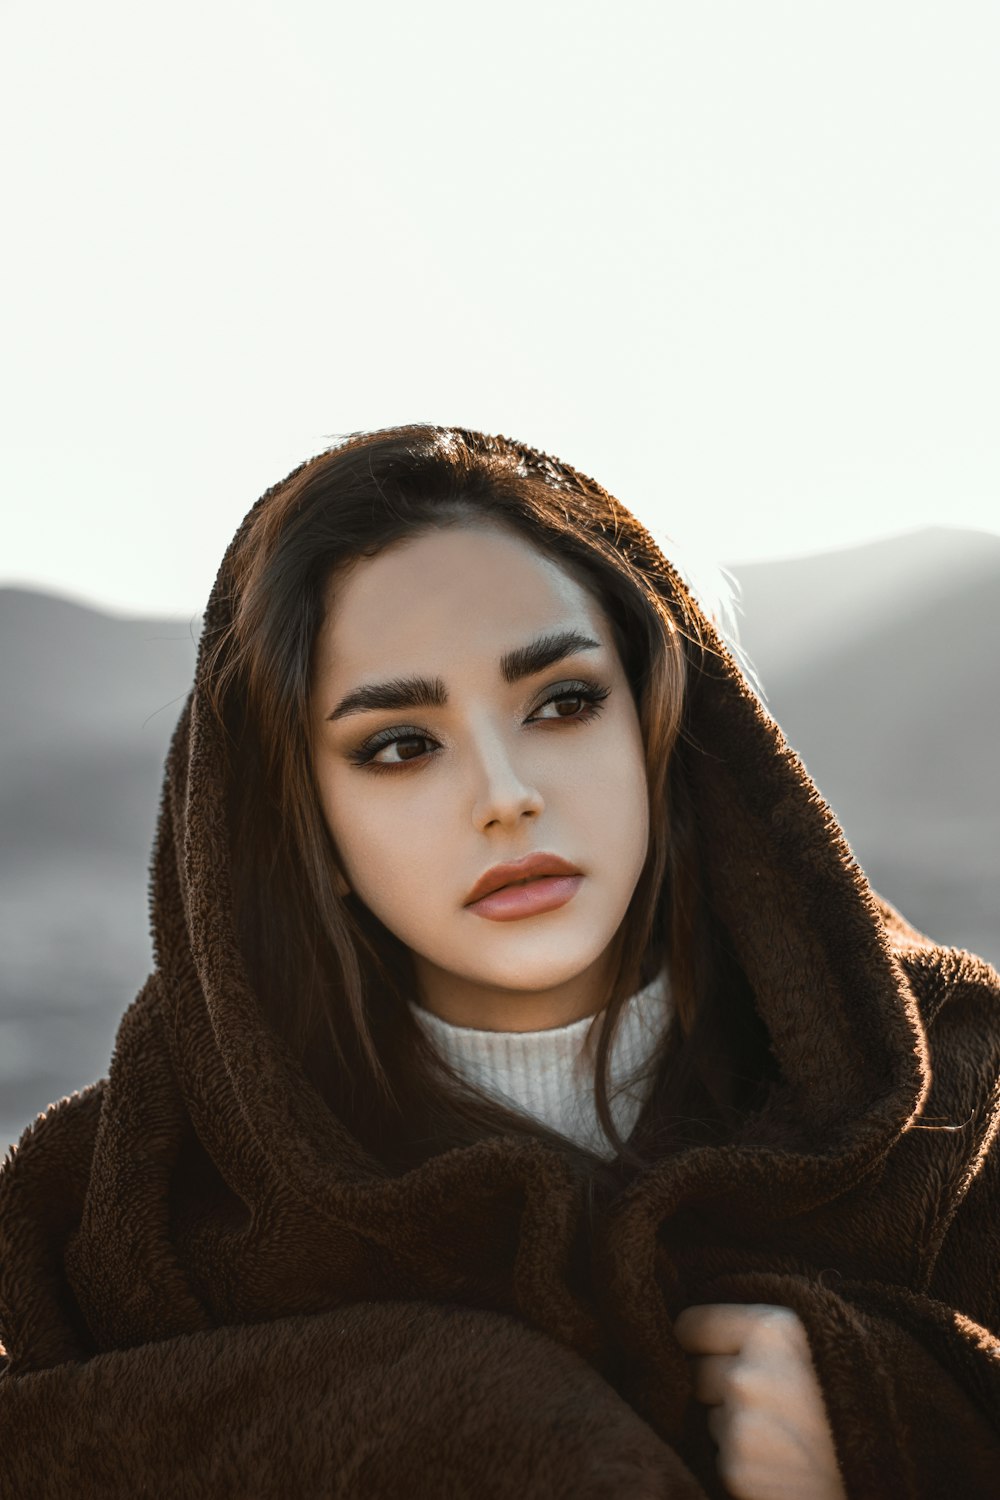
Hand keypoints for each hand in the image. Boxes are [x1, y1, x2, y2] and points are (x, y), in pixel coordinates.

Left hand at [673, 1302, 846, 1499]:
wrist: (886, 1469)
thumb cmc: (852, 1396)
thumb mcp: (815, 1341)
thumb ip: (760, 1329)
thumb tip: (692, 1327)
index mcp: (772, 1330)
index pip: (691, 1326)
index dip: (701, 1339)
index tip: (714, 1348)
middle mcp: (748, 1374)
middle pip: (697, 1372)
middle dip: (719, 1382)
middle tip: (768, 1395)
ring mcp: (741, 1426)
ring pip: (711, 1414)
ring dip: (734, 1421)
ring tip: (783, 1428)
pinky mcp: (737, 1470)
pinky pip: (722, 1454)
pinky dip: (743, 1457)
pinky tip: (781, 1457)